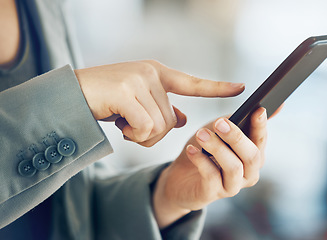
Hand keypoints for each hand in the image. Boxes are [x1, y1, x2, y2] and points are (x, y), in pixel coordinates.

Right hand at [75, 60, 244, 146]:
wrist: (72, 94)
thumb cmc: (107, 100)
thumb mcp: (137, 102)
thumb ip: (162, 109)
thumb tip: (182, 119)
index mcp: (157, 73)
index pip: (193, 82)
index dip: (217, 87)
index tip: (241, 88)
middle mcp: (151, 73)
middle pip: (171, 120)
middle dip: (152, 132)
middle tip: (131, 126)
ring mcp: (139, 80)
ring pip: (160, 126)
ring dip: (141, 135)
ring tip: (124, 124)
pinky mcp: (126, 92)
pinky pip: (145, 127)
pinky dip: (133, 135)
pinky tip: (119, 126)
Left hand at [152, 107, 267, 227]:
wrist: (180, 179)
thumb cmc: (204, 152)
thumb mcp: (218, 133)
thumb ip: (234, 122)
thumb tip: (257, 107)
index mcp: (252, 156)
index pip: (261, 140)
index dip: (261, 126)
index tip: (258, 109)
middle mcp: (248, 173)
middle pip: (252, 156)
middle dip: (236, 137)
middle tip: (219, 122)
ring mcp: (232, 186)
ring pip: (233, 167)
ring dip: (217, 148)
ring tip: (201, 134)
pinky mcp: (212, 194)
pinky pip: (211, 176)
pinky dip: (200, 160)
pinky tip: (191, 149)